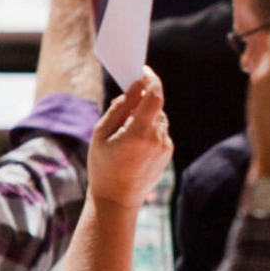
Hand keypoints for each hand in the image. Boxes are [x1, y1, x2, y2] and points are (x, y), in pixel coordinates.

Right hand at [89, 72, 172, 208]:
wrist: (117, 200)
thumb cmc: (103, 166)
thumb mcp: (102, 134)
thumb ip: (119, 107)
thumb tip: (135, 86)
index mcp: (139, 132)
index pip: (154, 96)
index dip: (151, 79)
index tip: (143, 70)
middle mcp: (157, 138)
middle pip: (156, 106)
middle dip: (143, 100)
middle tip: (126, 102)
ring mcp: (165, 147)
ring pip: (159, 119)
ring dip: (145, 116)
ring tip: (125, 130)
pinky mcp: (167, 154)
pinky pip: (160, 132)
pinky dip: (149, 129)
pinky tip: (133, 143)